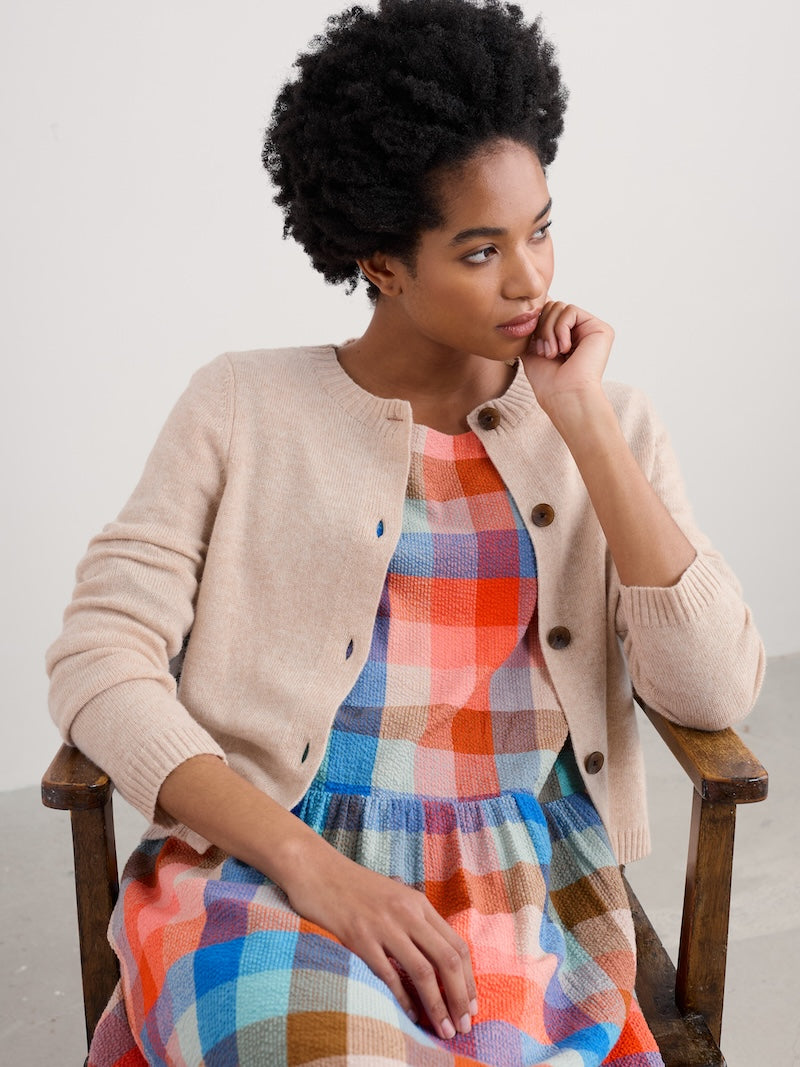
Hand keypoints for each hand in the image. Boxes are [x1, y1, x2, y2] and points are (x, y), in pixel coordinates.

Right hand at [286, 844, 477, 1040]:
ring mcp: (384, 925)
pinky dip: (404, 999)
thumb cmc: (353, 886)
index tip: (472, 1005)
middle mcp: (407, 913)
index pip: (456, 945)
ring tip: (444, 1029)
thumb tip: (434, 955)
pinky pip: (389, 975)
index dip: (469, 979)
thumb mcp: (393, 895)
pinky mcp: (360, 938)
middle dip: (460, 997)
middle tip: (464, 1025)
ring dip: (438, 1005)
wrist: (316, 870)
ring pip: (423, 971)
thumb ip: (414, 919)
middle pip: (447, 959)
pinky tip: (412, 1016)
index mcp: (418, 903)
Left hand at [523, 301, 614, 422]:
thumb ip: (534, 326)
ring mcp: (591, 330)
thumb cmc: (548, 381)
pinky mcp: (600, 328)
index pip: (547, 313)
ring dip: (549, 331)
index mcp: (566, 336)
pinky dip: (560, 329)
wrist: (563, 395)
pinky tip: (565, 349)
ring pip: (559, 307)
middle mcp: (580, 332)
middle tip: (546, 353)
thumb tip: (536, 301)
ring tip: (553, 353)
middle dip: (542, 328)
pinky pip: (570, 310)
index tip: (536, 347)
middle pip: (552, 306)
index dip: (537, 324)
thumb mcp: (532, 349)